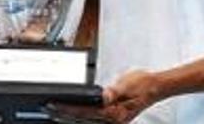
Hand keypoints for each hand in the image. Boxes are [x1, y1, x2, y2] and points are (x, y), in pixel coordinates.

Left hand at [45, 70, 162, 123]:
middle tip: (48, 108)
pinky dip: (79, 115)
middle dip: (64, 114)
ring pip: (85, 120)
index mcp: (115, 113)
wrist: (155, 87)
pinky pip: (92, 118)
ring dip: (70, 116)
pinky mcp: (111, 117)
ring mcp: (112, 120)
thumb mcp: (128, 84)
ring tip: (55, 110)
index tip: (55, 105)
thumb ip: (114, 91)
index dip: (68, 108)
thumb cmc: (143, 85)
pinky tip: (72, 111)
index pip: (85, 112)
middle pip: (82, 119)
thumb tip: (103, 96)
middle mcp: (112, 120)